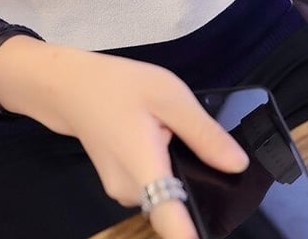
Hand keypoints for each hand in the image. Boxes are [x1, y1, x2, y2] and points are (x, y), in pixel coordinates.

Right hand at [0, 37, 248, 238]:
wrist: (69, 85)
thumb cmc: (117, 86)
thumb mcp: (168, 96)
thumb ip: (203, 133)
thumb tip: (237, 165)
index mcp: (145, 172)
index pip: (174, 227)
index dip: (194, 238)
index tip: (216, 232)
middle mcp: (131, 193)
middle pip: (177, 207)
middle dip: (198, 189)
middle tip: (206, 151)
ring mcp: (122, 191)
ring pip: (165, 194)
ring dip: (180, 174)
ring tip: (181, 135)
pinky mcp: (119, 183)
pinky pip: (152, 185)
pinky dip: (165, 168)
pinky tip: (165, 137)